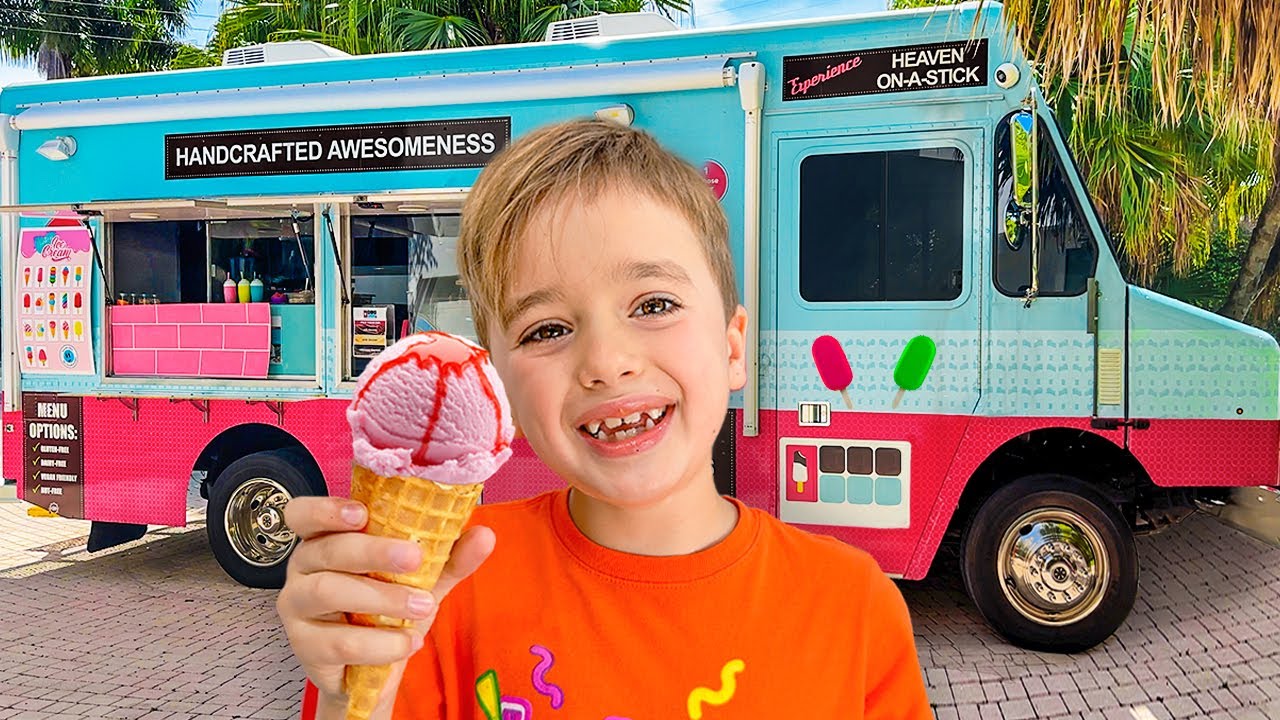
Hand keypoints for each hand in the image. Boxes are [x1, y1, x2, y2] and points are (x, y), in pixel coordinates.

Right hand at [276, 496, 495, 718]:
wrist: (373, 667)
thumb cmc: (387, 610)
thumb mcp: (422, 579)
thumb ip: (449, 557)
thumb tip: (484, 535)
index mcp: (326, 539)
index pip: (304, 514)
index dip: (326, 509)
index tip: (361, 513)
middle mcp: (303, 568)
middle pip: (325, 550)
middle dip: (372, 551)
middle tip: (414, 559)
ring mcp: (296, 607)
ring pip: (327, 592)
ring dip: (380, 598)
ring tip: (422, 607)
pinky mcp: (304, 646)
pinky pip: (337, 642)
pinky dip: (379, 643)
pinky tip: (407, 642)